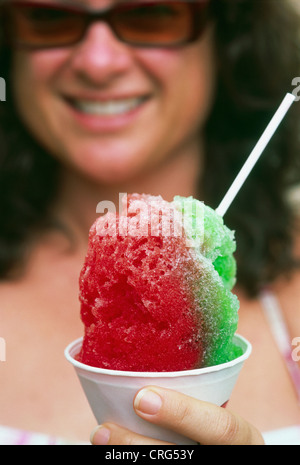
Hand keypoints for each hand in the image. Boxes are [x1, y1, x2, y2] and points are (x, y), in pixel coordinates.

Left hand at [90, 386, 264, 444]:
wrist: (224, 452)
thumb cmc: (219, 431)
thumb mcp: (222, 414)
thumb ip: (198, 398)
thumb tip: (144, 372)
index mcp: (244, 439)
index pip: (222, 428)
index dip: (183, 413)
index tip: (142, 396)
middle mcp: (227, 460)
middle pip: (181, 456)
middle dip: (137, 445)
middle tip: (104, 428)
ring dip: (124, 457)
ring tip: (99, 437)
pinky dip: (128, 463)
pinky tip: (110, 453)